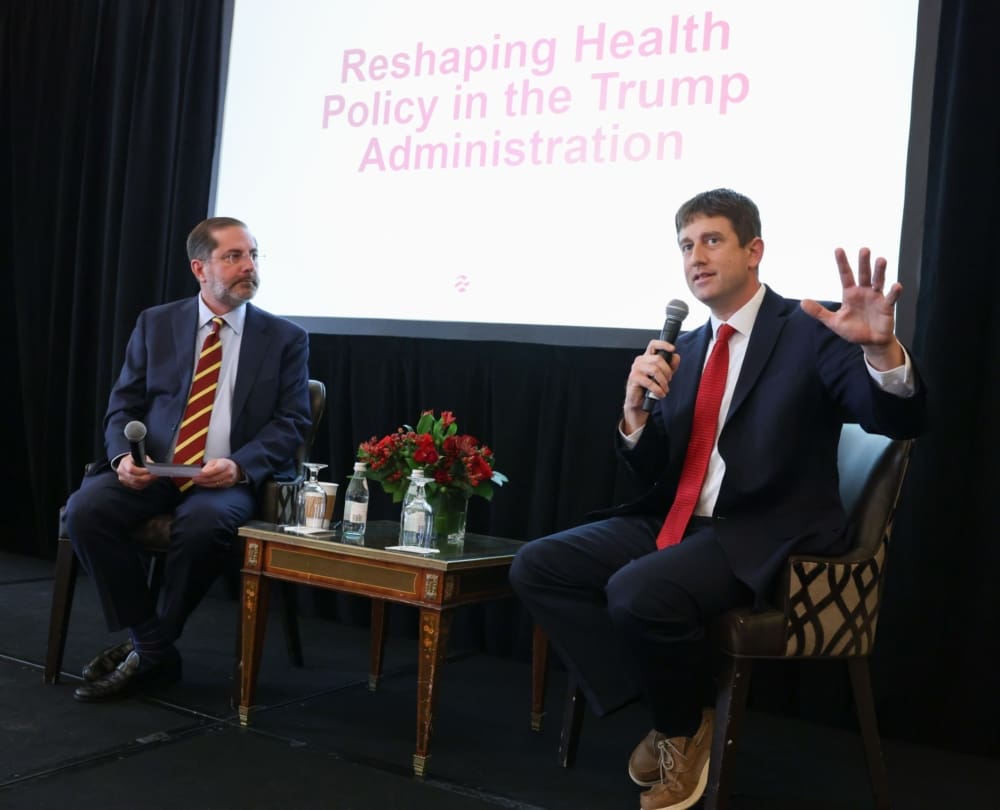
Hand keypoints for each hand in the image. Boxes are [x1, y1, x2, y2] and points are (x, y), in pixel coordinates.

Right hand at [117, 454, 156, 489]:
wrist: (128, 462)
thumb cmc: (135, 458)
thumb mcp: (140, 455)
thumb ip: (145, 460)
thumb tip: (151, 466)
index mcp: (124, 462)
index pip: (131, 469)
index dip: (141, 471)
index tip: (149, 470)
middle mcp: (121, 471)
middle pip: (134, 478)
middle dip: (146, 478)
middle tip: (154, 476)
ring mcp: (123, 479)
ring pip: (136, 484)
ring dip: (146, 482)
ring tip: (154, 478)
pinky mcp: (127, 484)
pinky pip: (137, 486)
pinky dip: (144, 484)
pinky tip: (150, 481)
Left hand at [191, 457, 241, 488]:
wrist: (235, 469)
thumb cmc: (224, 464)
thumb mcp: (216, 461)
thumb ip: (208, 466)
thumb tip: (201, 472)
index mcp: (225, 464)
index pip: (216, 469)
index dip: (206, 472)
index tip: (198, 474)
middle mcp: (228, 472)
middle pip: (213, 477)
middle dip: (202, 479)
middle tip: (194, 478)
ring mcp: (228, 480)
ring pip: (213, 483)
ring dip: (203, 483)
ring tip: (196, 481)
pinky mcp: (226, 485)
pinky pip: (215, 486)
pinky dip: (208, 485)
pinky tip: (202, 483)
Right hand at [623, 339, 680, 432]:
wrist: (639, 401)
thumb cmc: (649, 387)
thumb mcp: (663, 375)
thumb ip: (670, 366)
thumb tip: (676, 357)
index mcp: (647, 358)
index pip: (654, 345)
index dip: (663, 344)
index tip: (672, 349)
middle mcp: (640, 361)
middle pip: (658, 359)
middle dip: (667, 371)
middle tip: (668, 380)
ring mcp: (636, 369)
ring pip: (655, 370)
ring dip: (663, 382)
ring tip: (664, 389)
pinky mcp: (634, 378)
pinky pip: (649, 382)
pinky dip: (658, 390)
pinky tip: (660, 394)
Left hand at [800, 247, 904, 369]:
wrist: (870, 342)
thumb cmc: (853, 330)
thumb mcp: (833, 321)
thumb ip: (819, 312)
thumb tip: (802, 302)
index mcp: (850, 293)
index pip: (845, 275)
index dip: (842, 263)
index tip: (838, 249)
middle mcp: (864, 292)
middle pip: (863, 274)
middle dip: (863, 262)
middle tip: (864, 249)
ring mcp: (876, 297)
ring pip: (878, 281)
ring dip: (880, 271)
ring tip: (881, 260)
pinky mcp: (887, 306)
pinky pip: (890, 298)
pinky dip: (894, 292)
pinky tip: (896, 285)